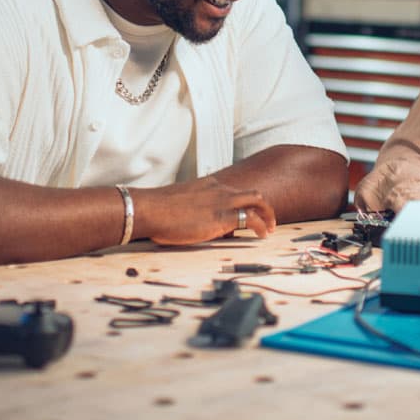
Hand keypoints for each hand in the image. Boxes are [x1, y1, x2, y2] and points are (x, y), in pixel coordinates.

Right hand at [135, 177, 275, 245]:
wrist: (150, 209)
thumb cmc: (156, 210)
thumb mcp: (178, 203)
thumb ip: (191, 207)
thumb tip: (189, 221)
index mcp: (208, 184)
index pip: (232, 191)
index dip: (242, 203)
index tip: (244, 213)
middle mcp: (219, 189)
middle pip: (251, 193)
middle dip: (263, 206)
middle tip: (267, 219)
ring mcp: (222, 201)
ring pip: (256, 200)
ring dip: (267, 215)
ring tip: (270, 228)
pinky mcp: (222, 217)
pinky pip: (251, 219)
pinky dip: (261, 226)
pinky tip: (262, 235)